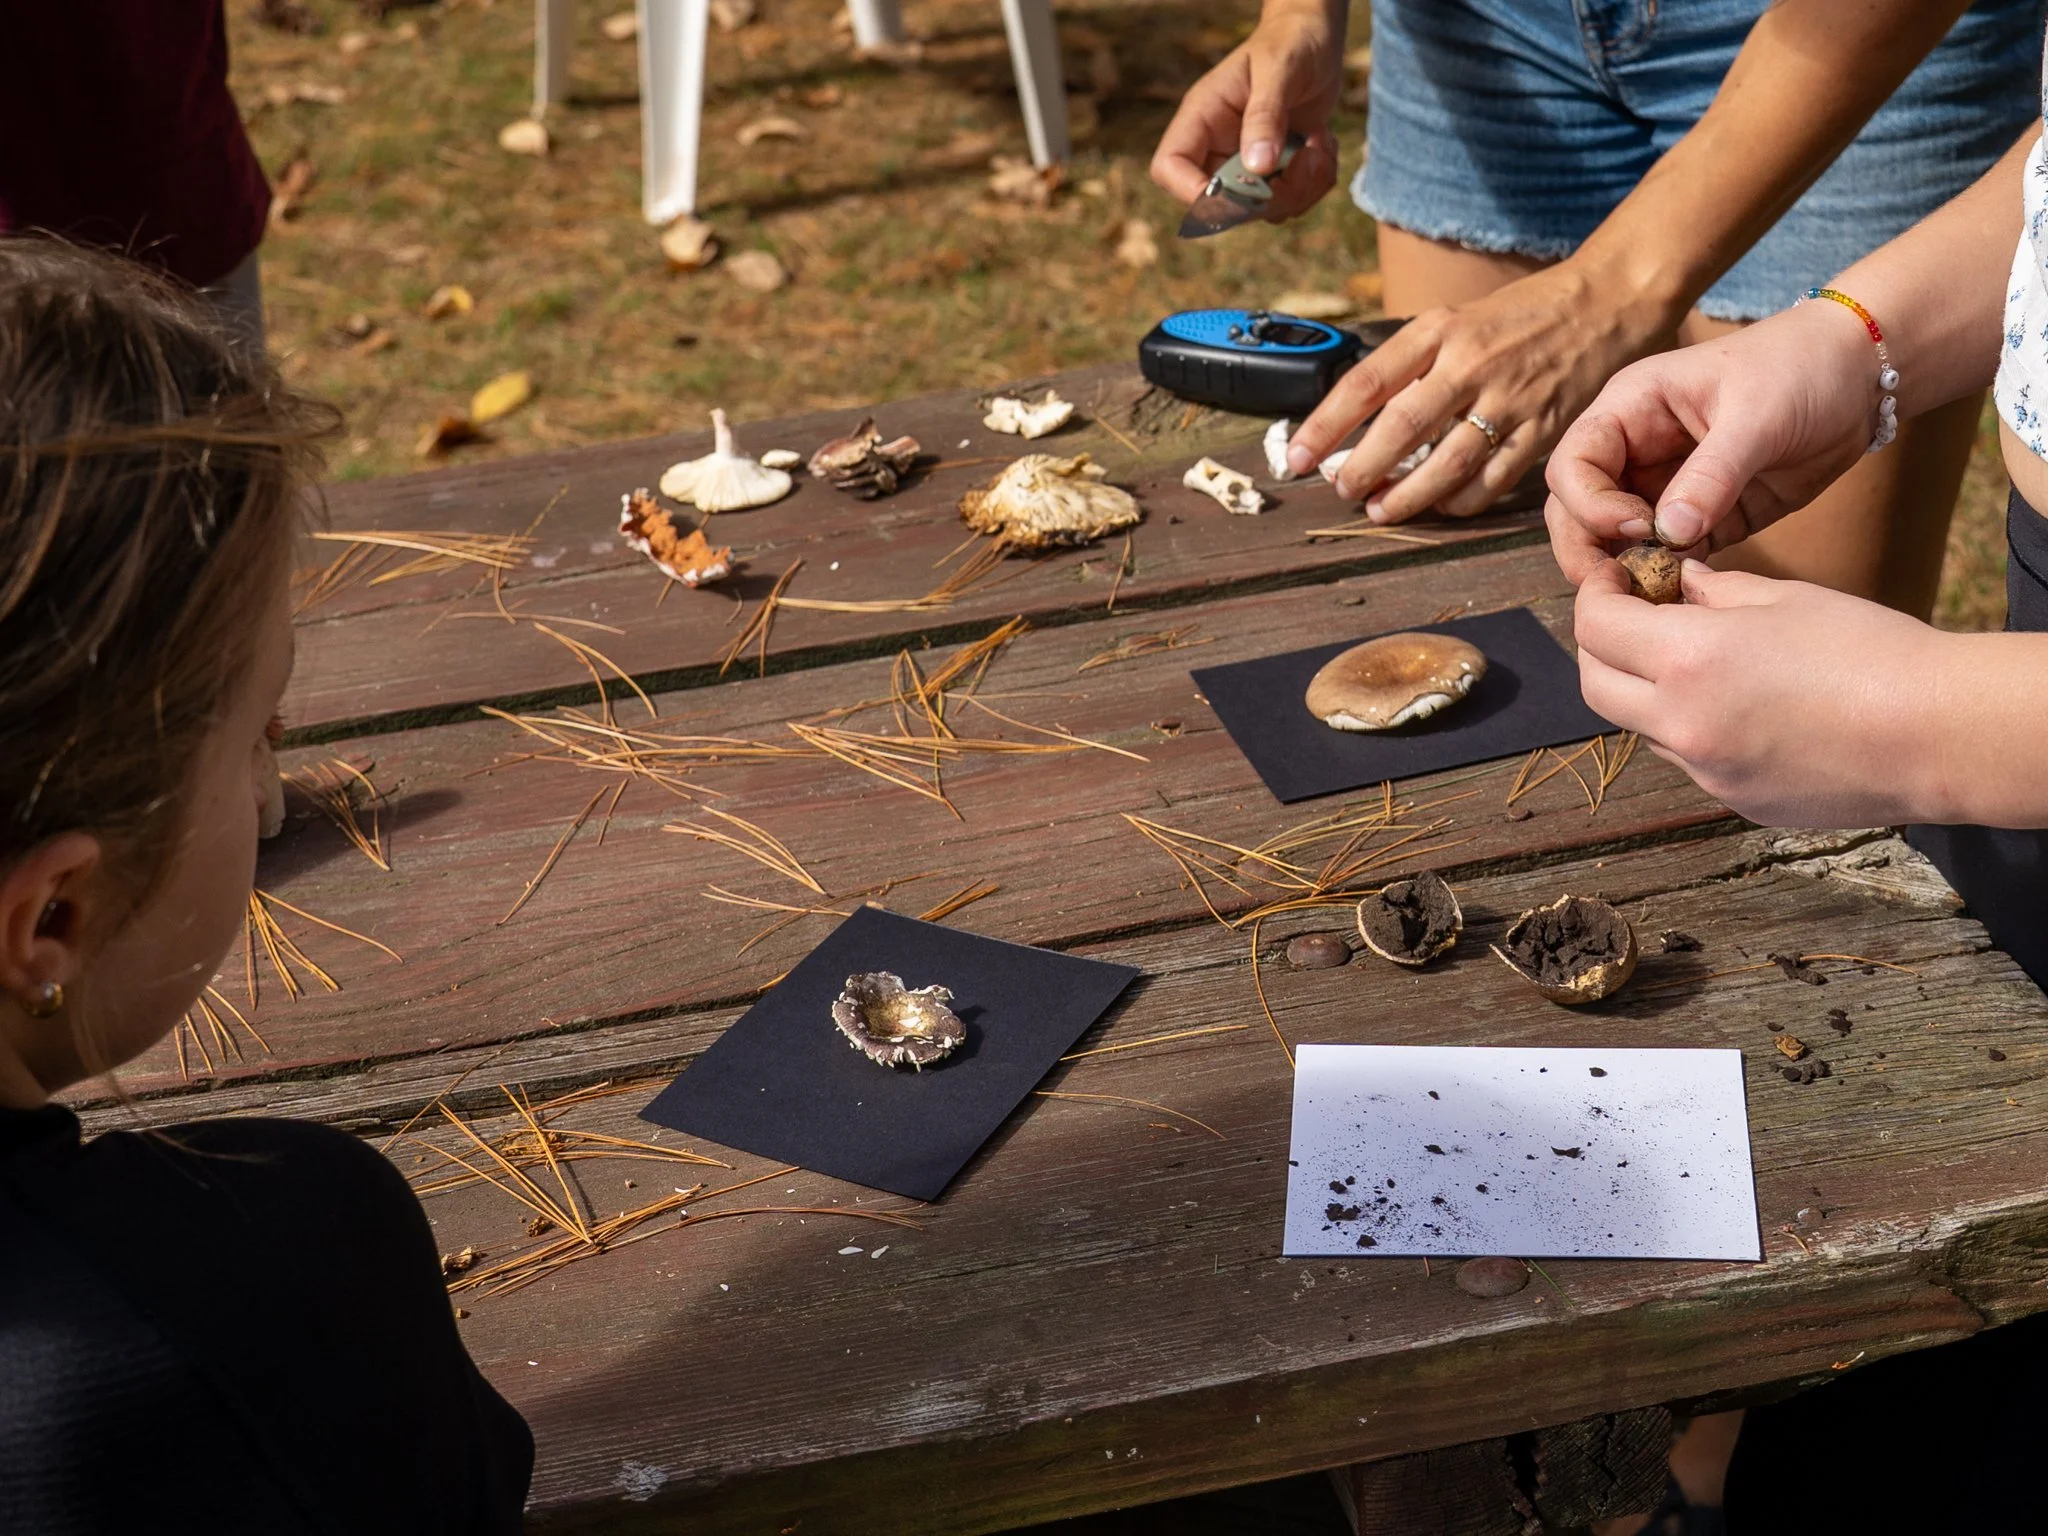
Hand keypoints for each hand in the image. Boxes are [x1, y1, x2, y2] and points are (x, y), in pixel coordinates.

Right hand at [1149, 1, 1344, 222]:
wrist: (1316, 35)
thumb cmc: (1292, 41)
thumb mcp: (1280, 69)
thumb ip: (1266, 115)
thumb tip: (1258, 167)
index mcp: (1203, 117)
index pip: (1169, 167)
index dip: (1192, 192)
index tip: (1238, 193)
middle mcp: (1218, 145)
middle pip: (1222, 203)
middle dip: (1271, 197)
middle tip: (1307, 161)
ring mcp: (1247, 162)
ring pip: (1262, 210)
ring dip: (1301, 189)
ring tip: (1321, 145)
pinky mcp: (1276, 170)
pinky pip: (1290, 201)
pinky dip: (1316, 183)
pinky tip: (1323, 144)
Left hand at [1282, 261, 1672, 519]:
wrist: (1603, 303)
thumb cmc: (1517, 317)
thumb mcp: (1455, 320)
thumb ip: (1412, 364)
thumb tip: (1356, 420)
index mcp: (1439, 330)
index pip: (1367, 382)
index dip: (1326, 426)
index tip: (1298, 458)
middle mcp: (1471, 362)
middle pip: (1402, 426)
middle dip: (1364, 468)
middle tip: (1342, 490)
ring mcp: (1510, 398)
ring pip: (1447, 462)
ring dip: (1407, 495)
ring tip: (1380, 509)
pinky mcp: (1543, 429)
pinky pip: (1493, 479)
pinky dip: (1461, 501)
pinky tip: (1440, 508)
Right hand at [1545, 301, 1879, 583]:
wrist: (1862, 377)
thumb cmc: (1801, 368)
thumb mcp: (1757, 415)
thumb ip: (1712, 475)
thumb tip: (1669, 533)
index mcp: (1631, 409)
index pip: (1574, 464)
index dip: (1589, 501)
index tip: (1636, 525)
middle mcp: (1635, 450)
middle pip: (1576, 509)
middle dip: (1588, 548)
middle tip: (1619, 585)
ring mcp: (1664, 487)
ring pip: (1613, 540)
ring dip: (1623, 569)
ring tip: (1653, 592)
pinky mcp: (1702, 519)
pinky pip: (1664, 556)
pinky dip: (1665, 578)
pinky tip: (1684, 591)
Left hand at [1573, 558, 1951, 825]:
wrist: (1939, 734)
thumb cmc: (1871, 652)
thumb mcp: (1785, 599)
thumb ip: (1715, 591)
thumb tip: (1674, 582)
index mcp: (1687, 660)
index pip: (1595, 627)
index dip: (1596, 596)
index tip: (1613, 580)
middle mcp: (1681, 722)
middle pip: (1595, 685)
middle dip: (1600, 647)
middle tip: (1631, 618)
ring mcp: (1704, 771)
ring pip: (1640, 726)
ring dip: (1647, 691)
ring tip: (1697, 663)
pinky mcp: (1732, 800)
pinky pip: (1688, 761)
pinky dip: (1692, 730)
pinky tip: (1742, 708)